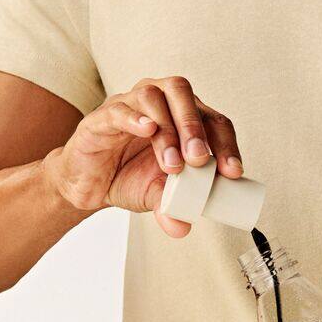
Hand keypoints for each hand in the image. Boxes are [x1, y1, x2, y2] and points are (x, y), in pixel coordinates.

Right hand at [41, 76, 242, 237]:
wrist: (89, 183)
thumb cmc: (129, 177)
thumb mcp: (156, 195)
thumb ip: (172, 207)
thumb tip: (182, 228)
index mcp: (182, 117)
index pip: (212, 121)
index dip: (226, 144)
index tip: (232, 172)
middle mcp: (159, 102)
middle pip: (183, 94)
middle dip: (195, 127)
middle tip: (199, 160)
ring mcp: (129, 105)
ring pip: (153, 98)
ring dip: (168, 130)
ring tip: (172, 164)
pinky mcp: (102, 117)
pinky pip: (119, 110)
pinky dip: (134, 118)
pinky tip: (147, 129)